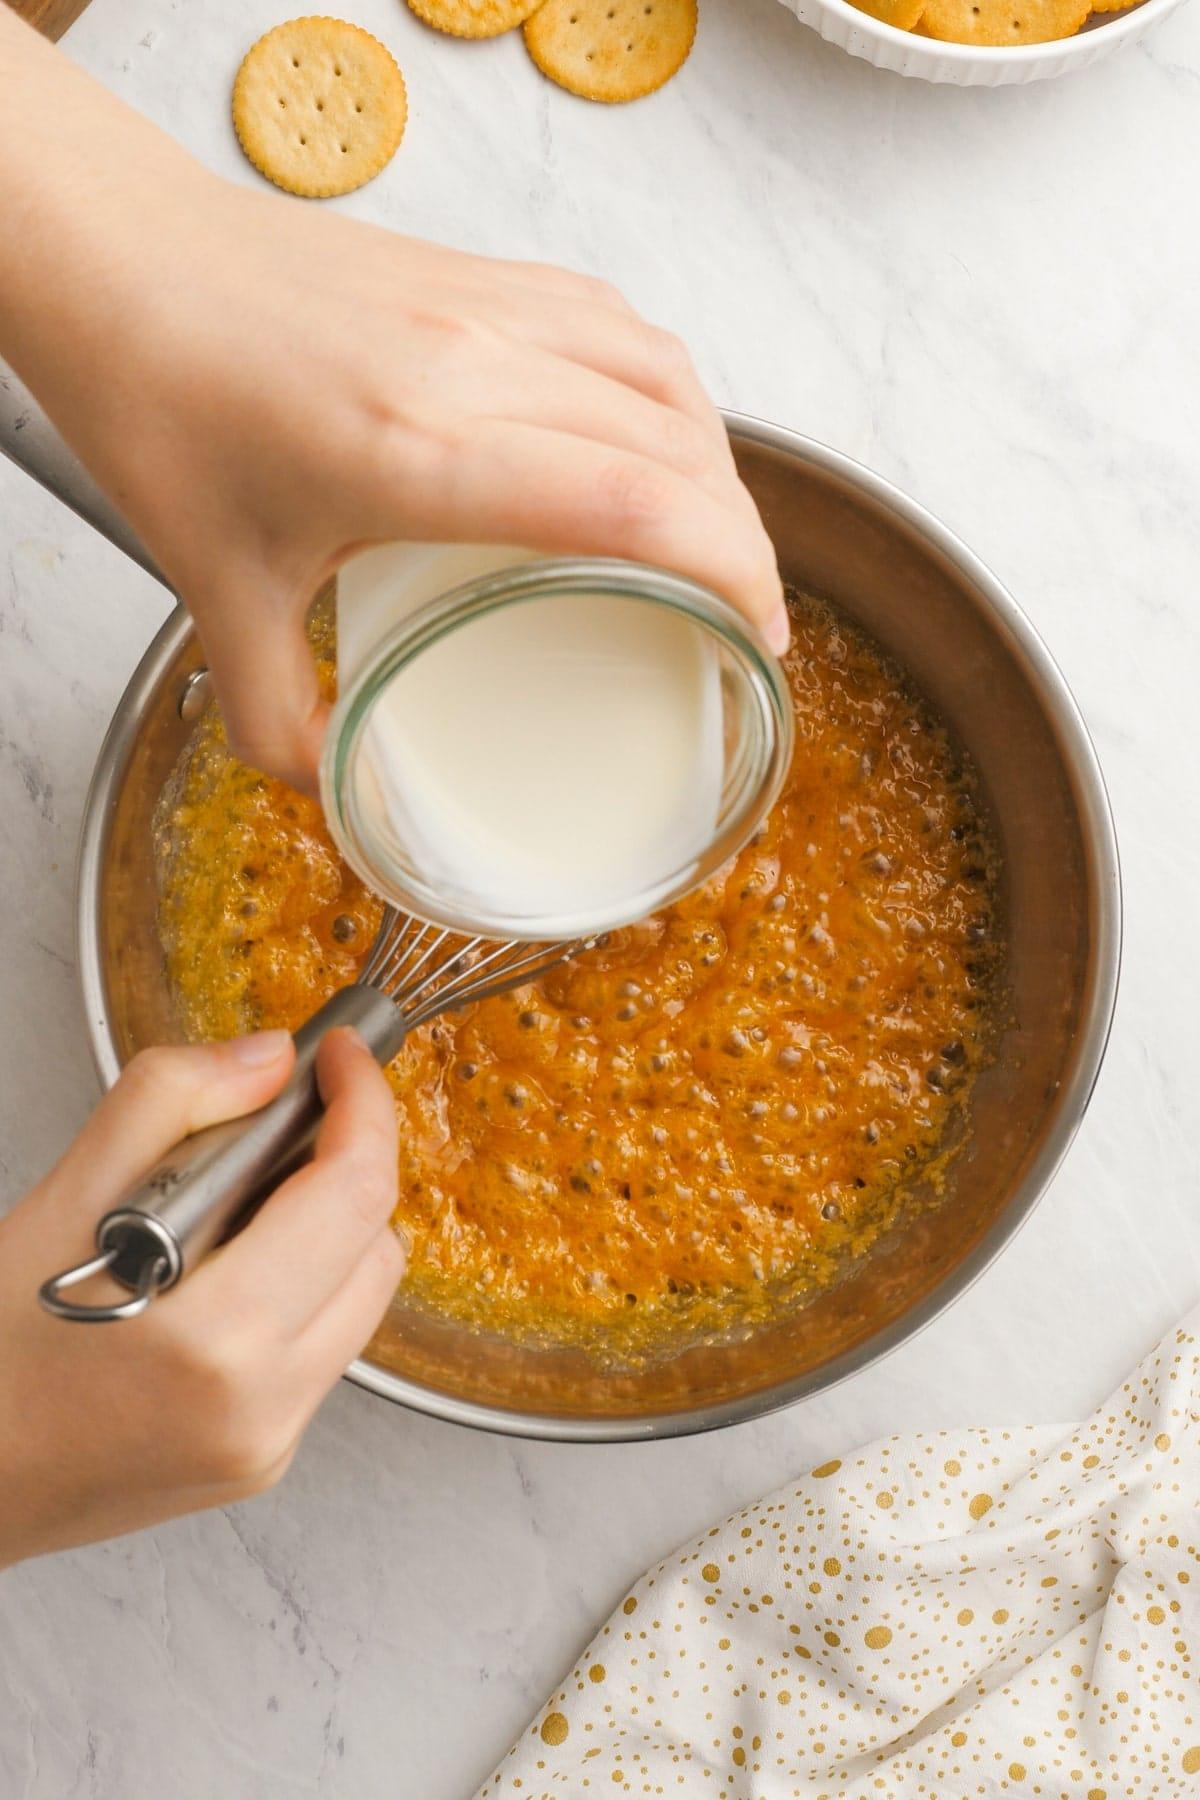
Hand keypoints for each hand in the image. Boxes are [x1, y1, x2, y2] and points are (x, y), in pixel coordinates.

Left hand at [0, 14, 786, 790]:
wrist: (116, 258)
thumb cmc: (157, 400)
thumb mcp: (212, 594)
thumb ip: (279, 719)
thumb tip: (341, 791)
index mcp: (416, 452)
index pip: (638, 506)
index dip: (733, 575)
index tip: (758, 640)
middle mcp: (472, 363)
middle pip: (677, 448)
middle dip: (745, 543)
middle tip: (745, 621)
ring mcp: (483, 304)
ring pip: (666, 378)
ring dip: (719, 464)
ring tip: (719, 539)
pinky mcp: (478, 272)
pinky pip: (620, 324)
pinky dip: (669, 391)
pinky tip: (660, 437)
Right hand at [0, 1030, 402, 1566]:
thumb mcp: (62, 1199)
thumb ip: (172, 1100)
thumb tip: (267, 1059)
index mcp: (215, 1335)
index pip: (353, 1193)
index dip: (363, 1105)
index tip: (341, 1060)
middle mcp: (260, 1400)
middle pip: (379, 1243)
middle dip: (349, 1162)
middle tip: (291, 1121)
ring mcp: (269, 1440)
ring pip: (363, 1298)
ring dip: (331, 1229)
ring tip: (247, 1202)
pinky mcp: (265, 1460)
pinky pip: (326, 1348)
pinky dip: (304, 1292)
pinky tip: (232, 1272)